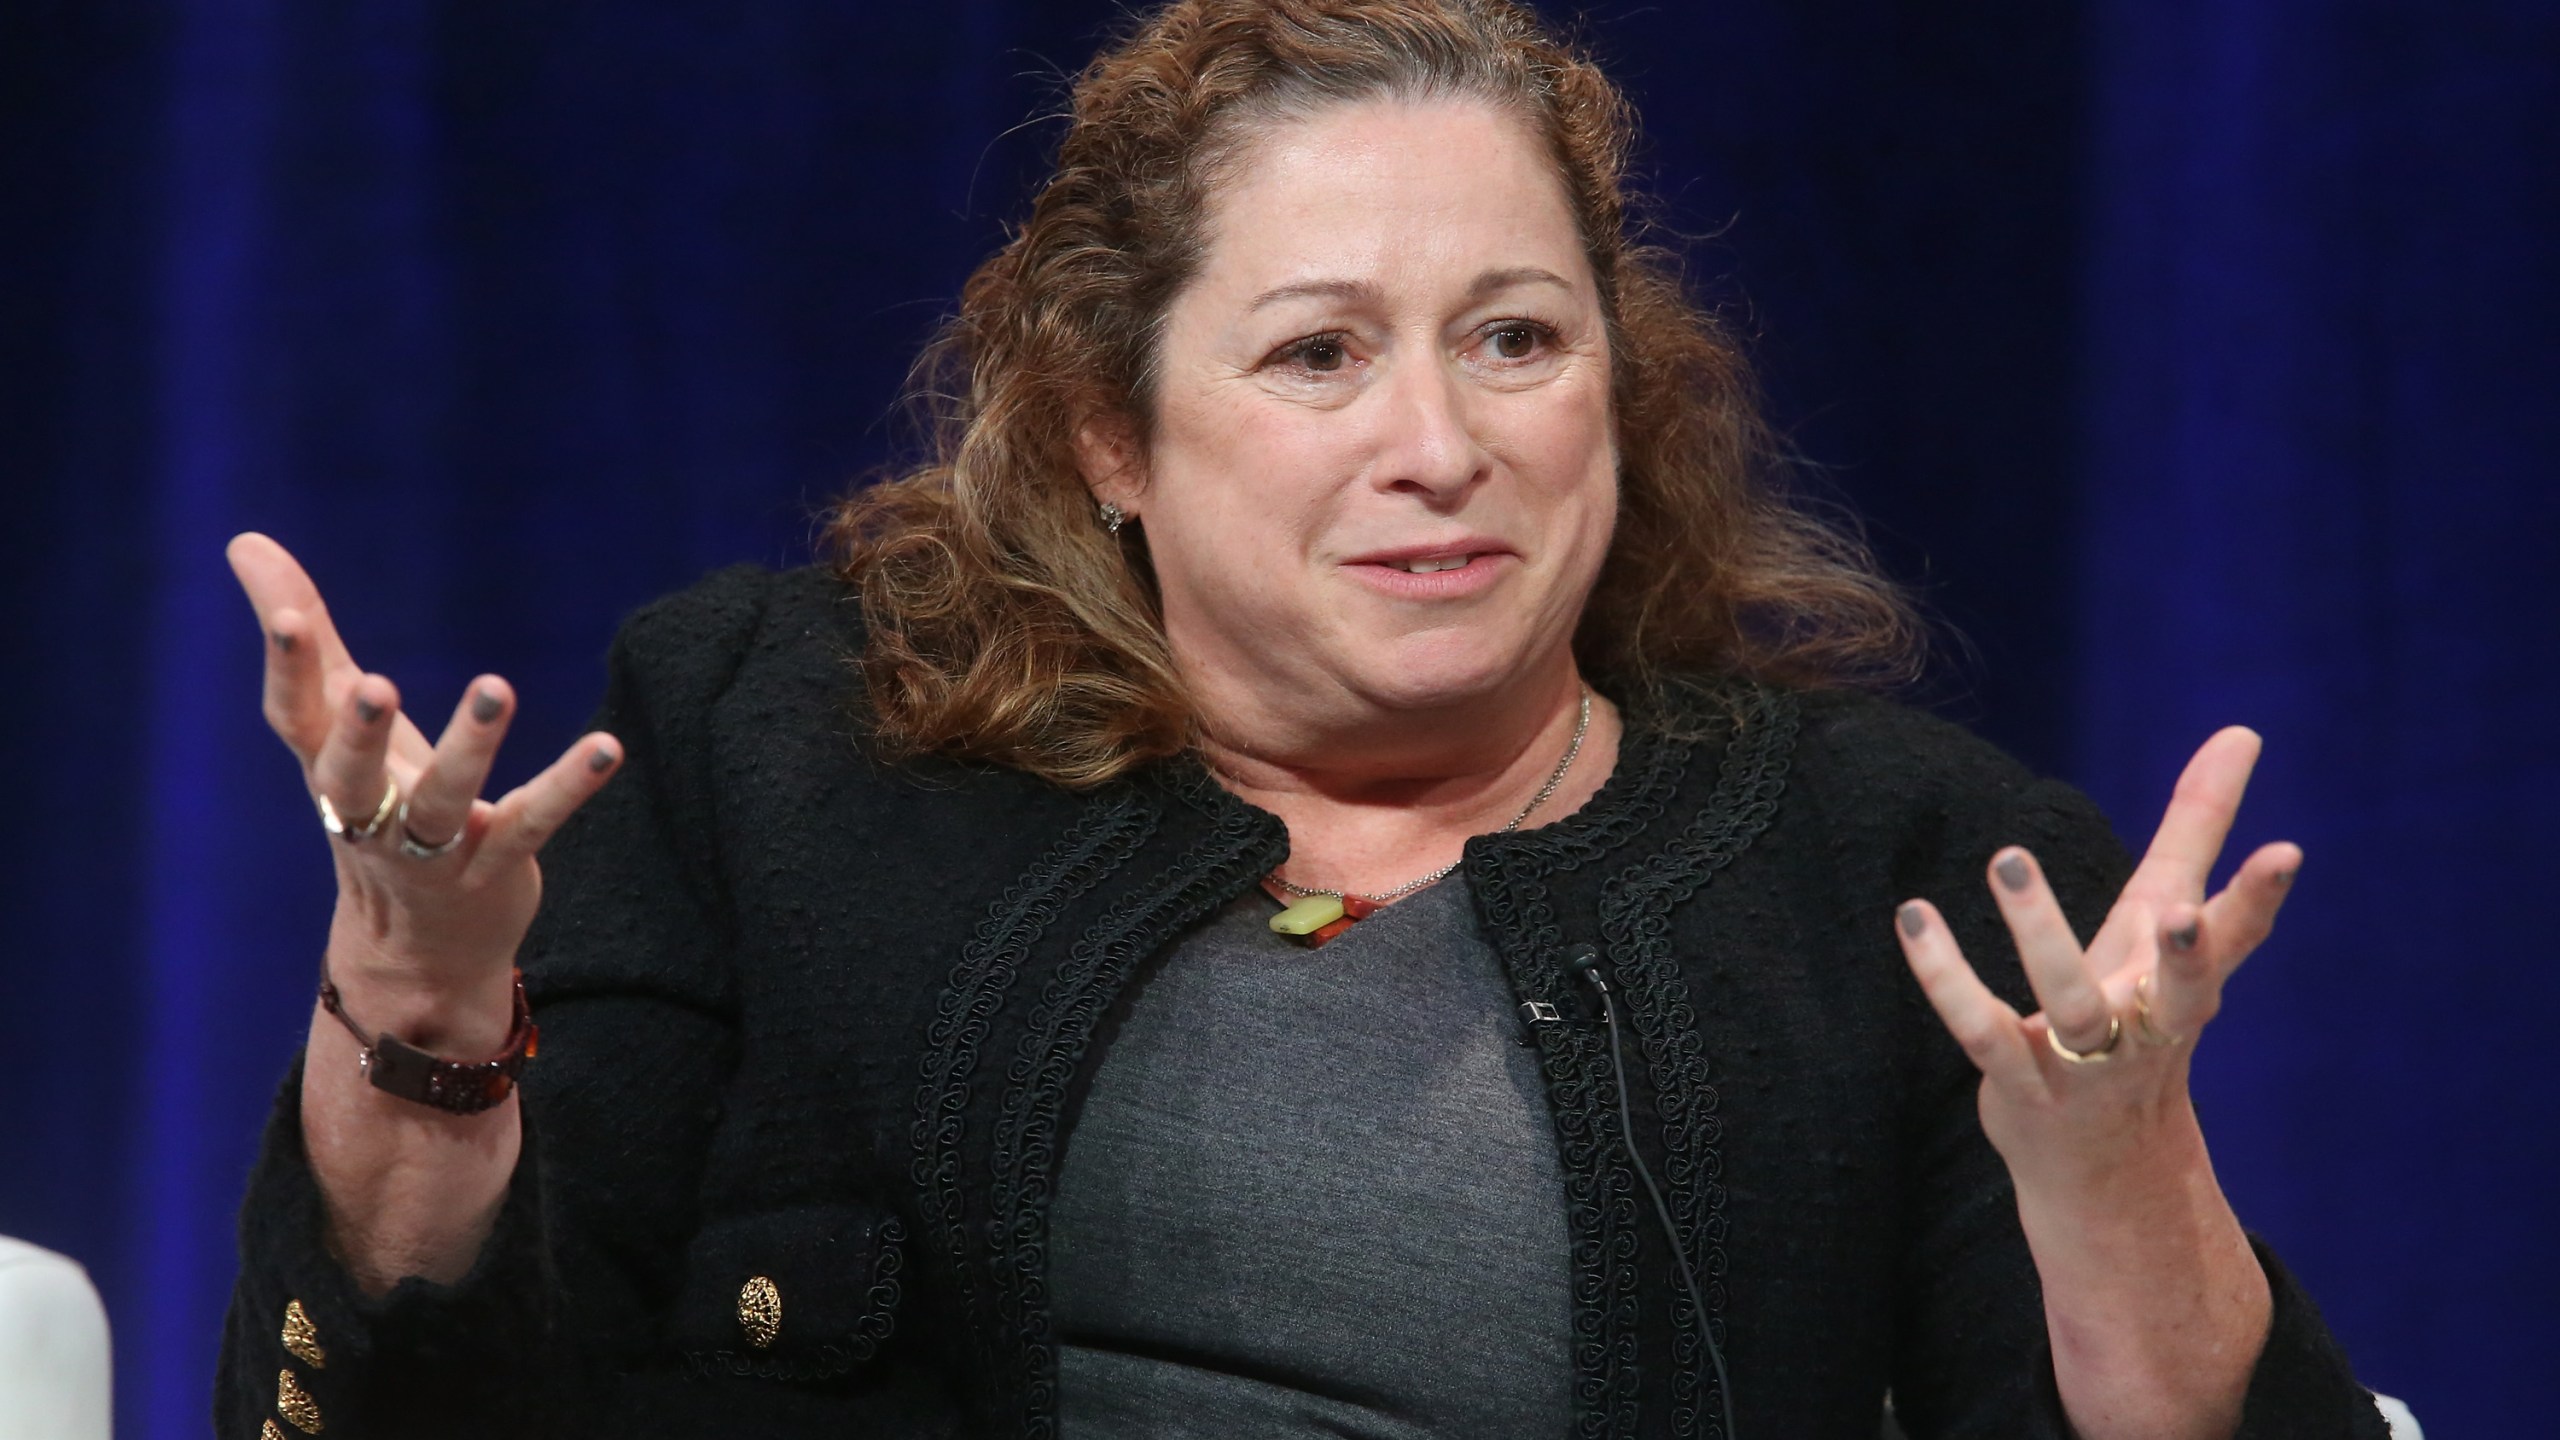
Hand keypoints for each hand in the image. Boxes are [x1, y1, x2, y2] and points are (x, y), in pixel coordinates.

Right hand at [227, 533, 621, 1032]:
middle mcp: (371, 815)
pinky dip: (568, 786)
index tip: (288, 617)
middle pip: (353, 778)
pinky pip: (533, 822)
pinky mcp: (497, 867)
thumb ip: (308, 637)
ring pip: (443, 803)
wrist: (415, 951)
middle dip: (358, 734)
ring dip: (470, 747)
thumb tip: (245, 540)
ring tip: (497, 686)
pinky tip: (608, 746)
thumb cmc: (377, 807)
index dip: (286, 672)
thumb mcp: (340, 724)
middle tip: (373, 684)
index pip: (295, 721)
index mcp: (329, 773)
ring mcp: (432, 850)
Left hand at [1891, 726, 2296, 1185]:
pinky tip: (1914, 918)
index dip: (2258, 900)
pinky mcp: (2020, 1085)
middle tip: (2180, 910)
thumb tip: (2239, 731)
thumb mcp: (2162, 920)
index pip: (2234, 942)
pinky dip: (1946, 978)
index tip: (2285, 852)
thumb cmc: (2137, 1015)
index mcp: (2186, 985)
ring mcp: (2086, 1065)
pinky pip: (1981, 1028)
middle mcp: (2149, 1028)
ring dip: (2041, 936)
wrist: (2106, 1169)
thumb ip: (2195, 829)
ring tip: (2009, 859)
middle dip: (2190, 957)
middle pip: (2182, 995)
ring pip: (2070, 1004)